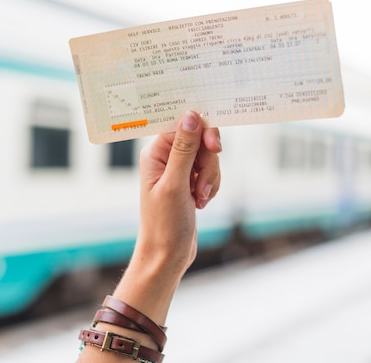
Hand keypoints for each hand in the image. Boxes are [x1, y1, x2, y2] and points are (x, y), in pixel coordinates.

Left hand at [137, 110, 221, 273]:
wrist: (168, 255)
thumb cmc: (164, 223)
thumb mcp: (175, 184)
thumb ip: (184, 148)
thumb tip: (191, 116)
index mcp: (155, 153)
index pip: (183, 125)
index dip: (202, 132)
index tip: (214, 148)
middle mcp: (165, 157)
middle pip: (200, 140)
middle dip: (208, 162)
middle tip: (201, 185)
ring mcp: (178, 170)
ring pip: (208, 157)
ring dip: (210, 178)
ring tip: (198, 199)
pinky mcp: (189, 182)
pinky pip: (210, 172)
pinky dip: (211, 186)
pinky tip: (201, 203)